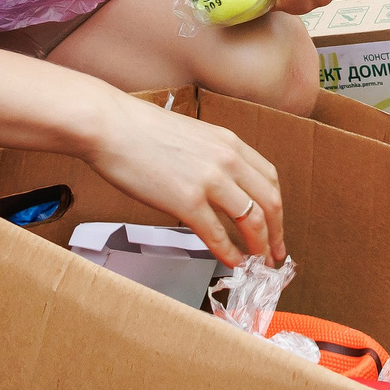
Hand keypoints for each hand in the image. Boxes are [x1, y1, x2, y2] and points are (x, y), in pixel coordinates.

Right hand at [77, 91, 285, 266]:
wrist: (111, 126)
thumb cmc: (141, 130)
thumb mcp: (192, 136)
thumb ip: (211, 158)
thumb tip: (217, 186)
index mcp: (229, 142)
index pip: (269, 178)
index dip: (277, 207)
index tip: (277, 224)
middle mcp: (227, 159)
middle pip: (270, 201)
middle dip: (277, 233)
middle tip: (276, 253)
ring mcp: (209, 180)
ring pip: (252, 220)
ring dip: (260, 246)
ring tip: (260, 264)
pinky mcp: (186, 200)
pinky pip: (217, 234)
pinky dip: (229, 252)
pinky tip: (233, 262)